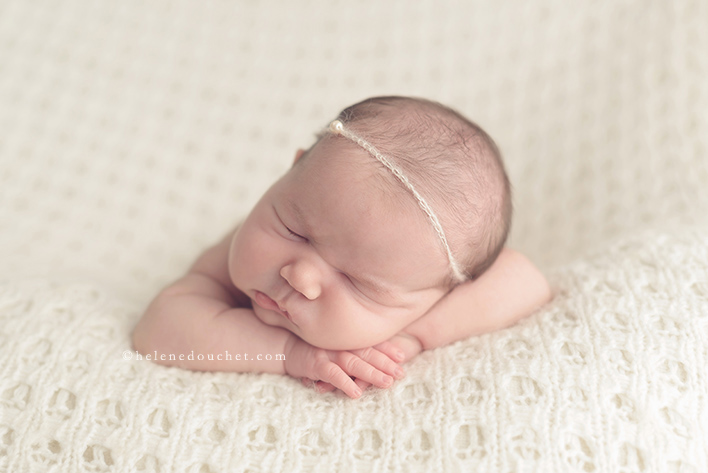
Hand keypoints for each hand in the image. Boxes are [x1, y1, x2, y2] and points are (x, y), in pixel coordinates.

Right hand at [306, 332, 422, 395]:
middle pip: (366, 353)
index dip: (387, 349)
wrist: (285, 348)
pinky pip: (332, 374)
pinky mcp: (315, 365)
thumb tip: (377, 362)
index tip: (403, 356)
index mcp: (347, 339)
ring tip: (387, 383)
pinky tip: (356, 393)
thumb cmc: (315, 349)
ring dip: (371, 373)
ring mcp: (328, 353)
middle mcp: (340, 344)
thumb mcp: (335, 347)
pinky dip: (344, 383)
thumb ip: (353, 352)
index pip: (370, 343)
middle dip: (385, 363)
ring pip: (353, 363)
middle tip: (401, 373)